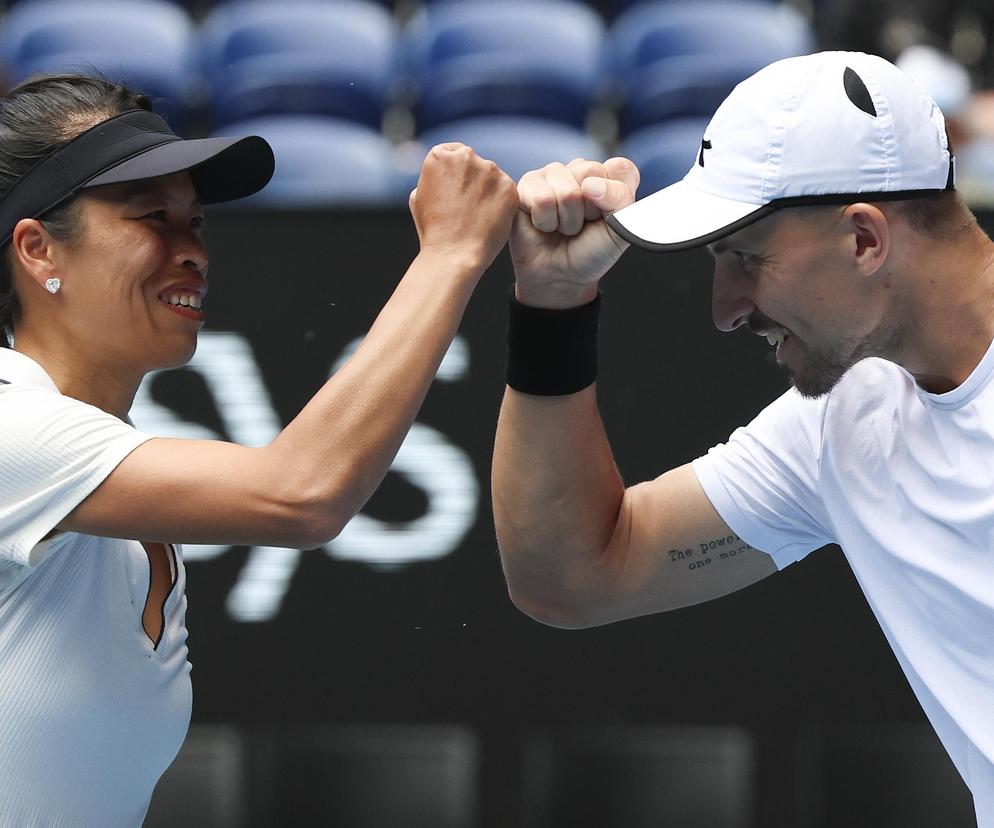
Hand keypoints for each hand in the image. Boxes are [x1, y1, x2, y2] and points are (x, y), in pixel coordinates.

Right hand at [409, 143, 517, 272]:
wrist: (454, 253)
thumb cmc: (433, 230)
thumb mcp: (418, 196)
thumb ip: (433, 177)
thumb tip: (443, 173)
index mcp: (440, 155)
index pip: (453, 153)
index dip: (455, 174)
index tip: (455, 192)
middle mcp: (466, 156)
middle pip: (474, 163)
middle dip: (472, 181)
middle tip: (467, 208)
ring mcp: (489, 169)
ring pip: (492, 177)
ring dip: (488, 191)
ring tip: (477, 217)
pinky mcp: (508, 186)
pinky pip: (506, 191)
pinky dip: (501, 204)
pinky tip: (490, 220)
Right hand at [510, 157, 638, 307]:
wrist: (559, 276)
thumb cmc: (589, 252)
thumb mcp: (619, 231)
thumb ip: (620, 199)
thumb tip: (589, 184)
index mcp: (609, 176)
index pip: (621, 168)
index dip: (616, 198)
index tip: (607, 217)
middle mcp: (581, 169)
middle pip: (590, 172)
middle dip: (587, 210)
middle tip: (581, 224)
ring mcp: (553, 174)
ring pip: (567, 191)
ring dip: (566, 221)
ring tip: (561, 227)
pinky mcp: (527, 184)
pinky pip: (542, 199)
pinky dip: (545, 222)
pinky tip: (543, 225)